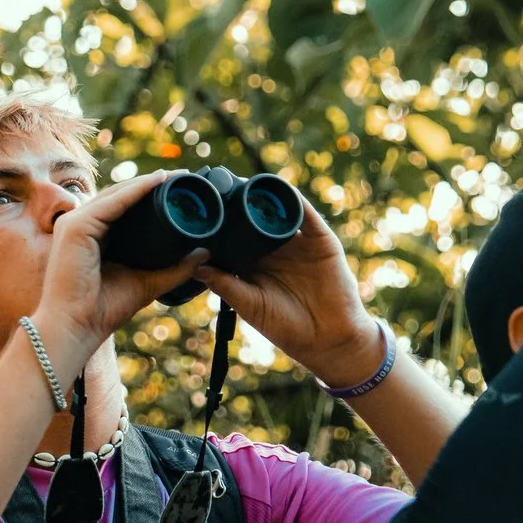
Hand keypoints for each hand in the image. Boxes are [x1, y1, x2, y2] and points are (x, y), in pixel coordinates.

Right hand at [27, 170, 220, 376]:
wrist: (77, 329)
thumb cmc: (103, 311)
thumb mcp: (147, 283)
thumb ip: (174, 269)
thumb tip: (204, 254)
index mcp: (93, 236)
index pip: (122, 207)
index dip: (149, 195)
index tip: (179, 188)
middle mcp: (81, 225)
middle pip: (119, 196)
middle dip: (151, 184)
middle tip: (183, 177)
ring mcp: (74, 223)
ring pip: (116, 194)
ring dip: (146, 182)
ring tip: (175, 176)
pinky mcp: (75, 227)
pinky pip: (111, 203)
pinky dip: (135, 191)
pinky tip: (158, 182)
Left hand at [189, 189, 384, 385]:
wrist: (327, 338)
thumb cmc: (285, 326)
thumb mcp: (249, 304)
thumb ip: (225, 284)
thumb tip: (195, 266)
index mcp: (254, 263)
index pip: (232, 237)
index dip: (216, 225)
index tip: (195, 213)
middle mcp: (274, 248)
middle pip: (252, 217)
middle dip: (236, 202)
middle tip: (214, 188)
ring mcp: (297, 241)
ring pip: (277, 211)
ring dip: (262, 196)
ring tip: (242, 183)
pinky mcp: (319, 239)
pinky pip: (305, 213)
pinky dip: (292, 200)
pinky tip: (277, 190)